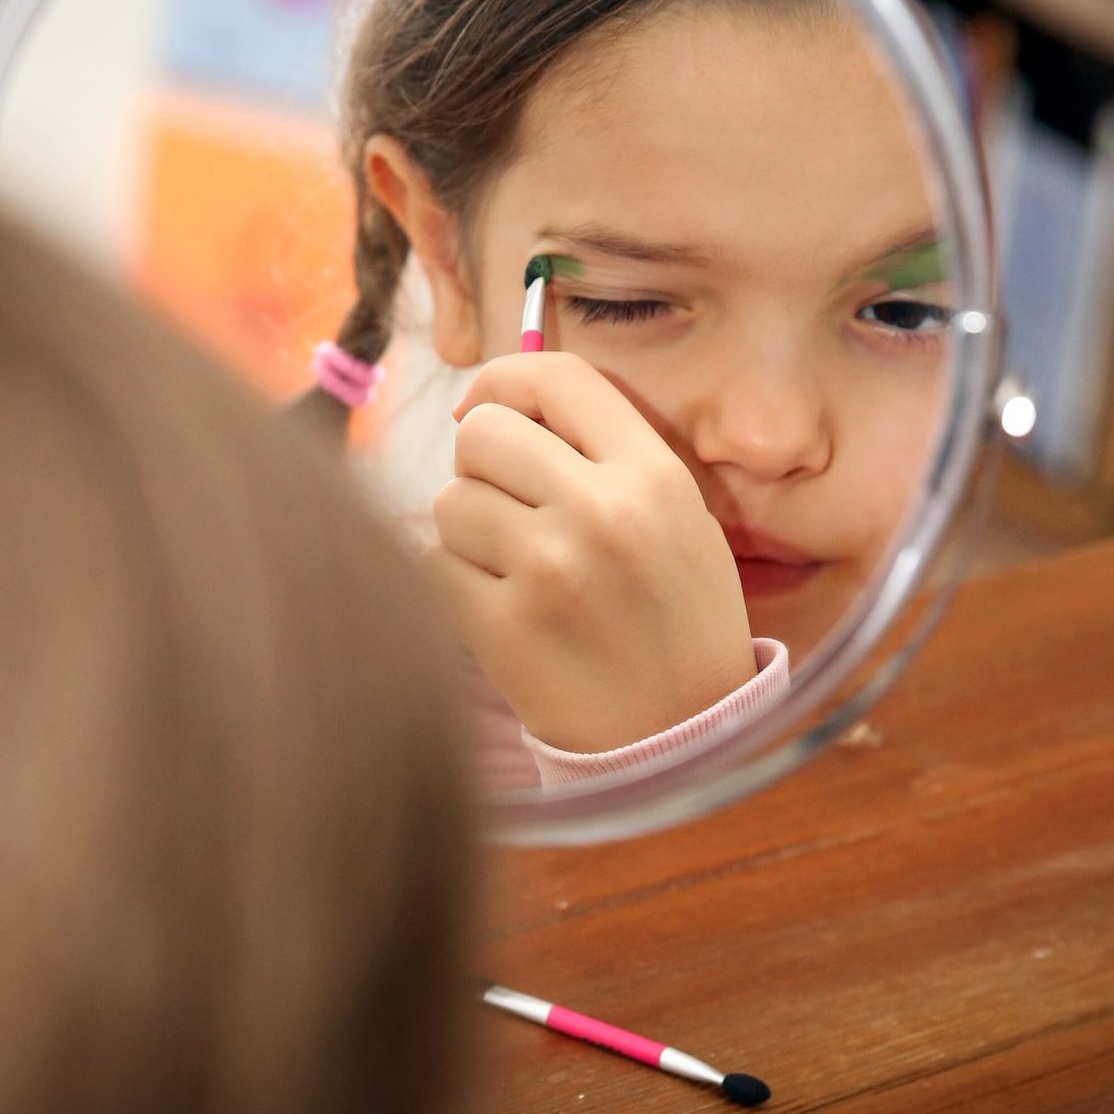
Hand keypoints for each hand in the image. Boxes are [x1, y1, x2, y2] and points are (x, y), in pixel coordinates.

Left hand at [428, 352, 754, 752]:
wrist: (679, 738)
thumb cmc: (675, 621)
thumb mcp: (679, 518)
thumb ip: (607, 453)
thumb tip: (499, 400)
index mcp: (654, 475)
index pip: (557, 376)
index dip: (503, 379)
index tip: (485, 406)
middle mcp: (602, 511)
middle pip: (483, 431)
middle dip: (478, 463)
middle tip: (502, 505)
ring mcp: (550, 569)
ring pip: (449, 500)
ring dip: (464, 531)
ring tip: (509, 569)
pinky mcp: (503, 627)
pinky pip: (433, 564)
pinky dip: (450, 582)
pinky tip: (494, 609)